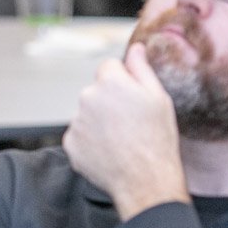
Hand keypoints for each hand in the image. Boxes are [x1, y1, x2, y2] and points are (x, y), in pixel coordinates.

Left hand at [62, 43, 188, 219]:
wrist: (145, 179)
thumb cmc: (157, 138)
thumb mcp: (158, 97)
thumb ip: (141, 68)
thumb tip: (135, 48)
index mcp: (109, 81)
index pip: (110, 67)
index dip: (124, 81)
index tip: (134, 98)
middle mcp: (86, 97)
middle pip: (97, 90)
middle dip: (110, 101)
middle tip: (131, 122)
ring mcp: (76, 121)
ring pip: (88, 114)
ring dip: (100, 122)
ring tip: (123, 139)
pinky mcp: (70, 142)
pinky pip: (80, 135)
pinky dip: (92, 141)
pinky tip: (110, 151)